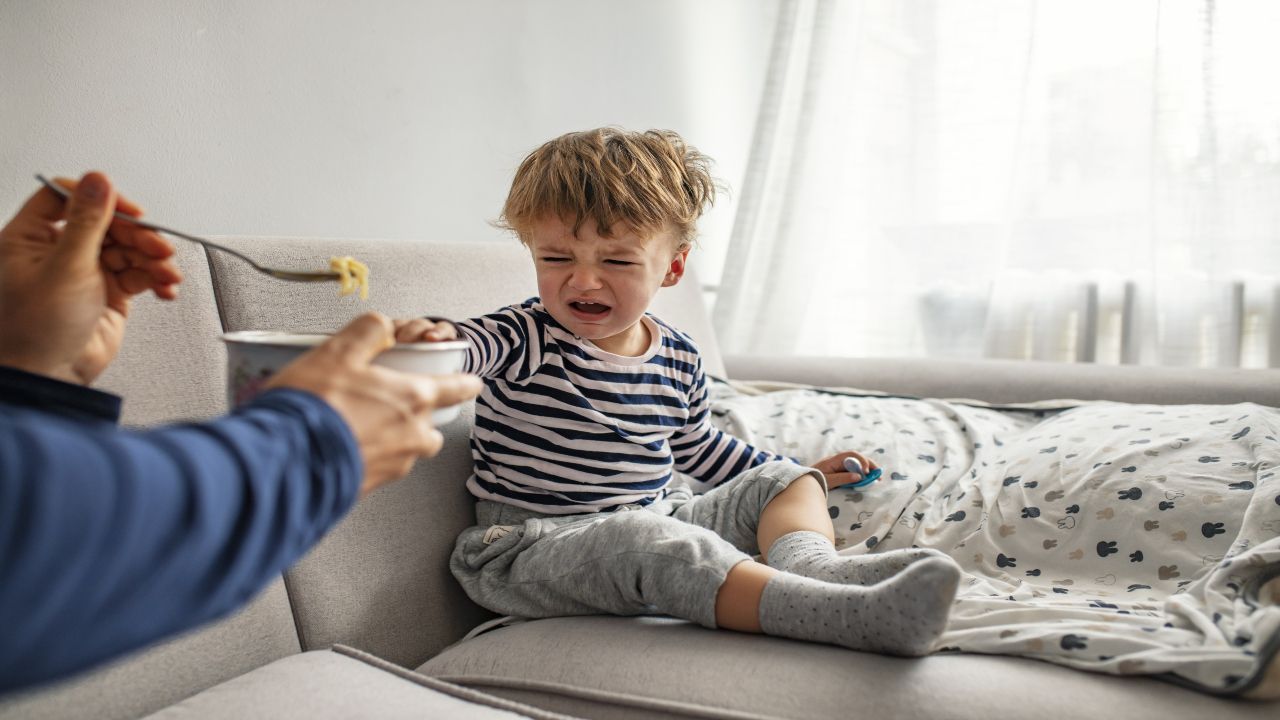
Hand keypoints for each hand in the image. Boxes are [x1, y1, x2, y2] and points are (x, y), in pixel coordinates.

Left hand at [0, 172, 181, 384]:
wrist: (48, 379)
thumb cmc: (35, 331)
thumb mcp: (65, 268)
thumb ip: (87, 222)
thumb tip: (99, 181)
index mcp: (30, 238)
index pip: (65, 198)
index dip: (100, 199)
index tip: (129, 211)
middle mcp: (57, 251)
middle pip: (106, 224)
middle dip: (137, 235)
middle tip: (156, 248)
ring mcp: (84, 272)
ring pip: (127, 249)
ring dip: (152, 258)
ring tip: (167, 272)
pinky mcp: (107, 293)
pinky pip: (138, 275)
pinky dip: (155, 279)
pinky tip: (165, 287)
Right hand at [267, 312, 481, 495]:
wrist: (286, 461)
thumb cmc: (313, 407)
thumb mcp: (339, 351)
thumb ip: (368, 332)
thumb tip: (383, 326)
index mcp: (414, 398)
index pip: (458, 389)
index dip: (465, 383)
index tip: (469, 383)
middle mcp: (413, 435)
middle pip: (432, 425)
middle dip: (420, 414)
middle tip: (392, 402)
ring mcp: (395, 464)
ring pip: (409, 448)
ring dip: (395, 436)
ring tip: (362, 423)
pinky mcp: (372, 486)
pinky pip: (382, 467)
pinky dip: (371, 455)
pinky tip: (344, 443)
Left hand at [811, 450, 877, 488]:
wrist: (804, 482)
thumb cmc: (813, 480)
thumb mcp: (828, 480)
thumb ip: (842, 478)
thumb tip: (858, 476)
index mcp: (835, 459)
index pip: (852, 455)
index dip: (861, 461)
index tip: (866, 472)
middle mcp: (839, 461)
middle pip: (857, 458)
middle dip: (869, 464)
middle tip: (878, 474)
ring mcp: (840, 466)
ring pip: (857, 464)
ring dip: (868, 469)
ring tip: (877, 478)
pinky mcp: (841, 472)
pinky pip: (854, 471)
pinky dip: (862, 474)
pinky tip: (868, 480)